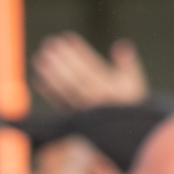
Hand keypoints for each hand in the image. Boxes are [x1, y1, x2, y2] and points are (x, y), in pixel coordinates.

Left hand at [32, 34, 149, 109]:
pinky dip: (48, 91)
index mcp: (111, 89)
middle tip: (49, 44)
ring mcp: (85, 111)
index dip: (80, 51)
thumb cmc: (129, 104)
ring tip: (39, 58)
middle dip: (62, 60)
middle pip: (77, 77)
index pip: (93, 66)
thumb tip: (121, 44)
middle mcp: (98, 100)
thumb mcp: (134, 83)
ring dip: (51, 74)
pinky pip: (59, 104)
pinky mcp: (74, 120)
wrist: (126, 136)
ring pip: (66, 90)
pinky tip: (38, 78)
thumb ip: (128, 63)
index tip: (67, 37)